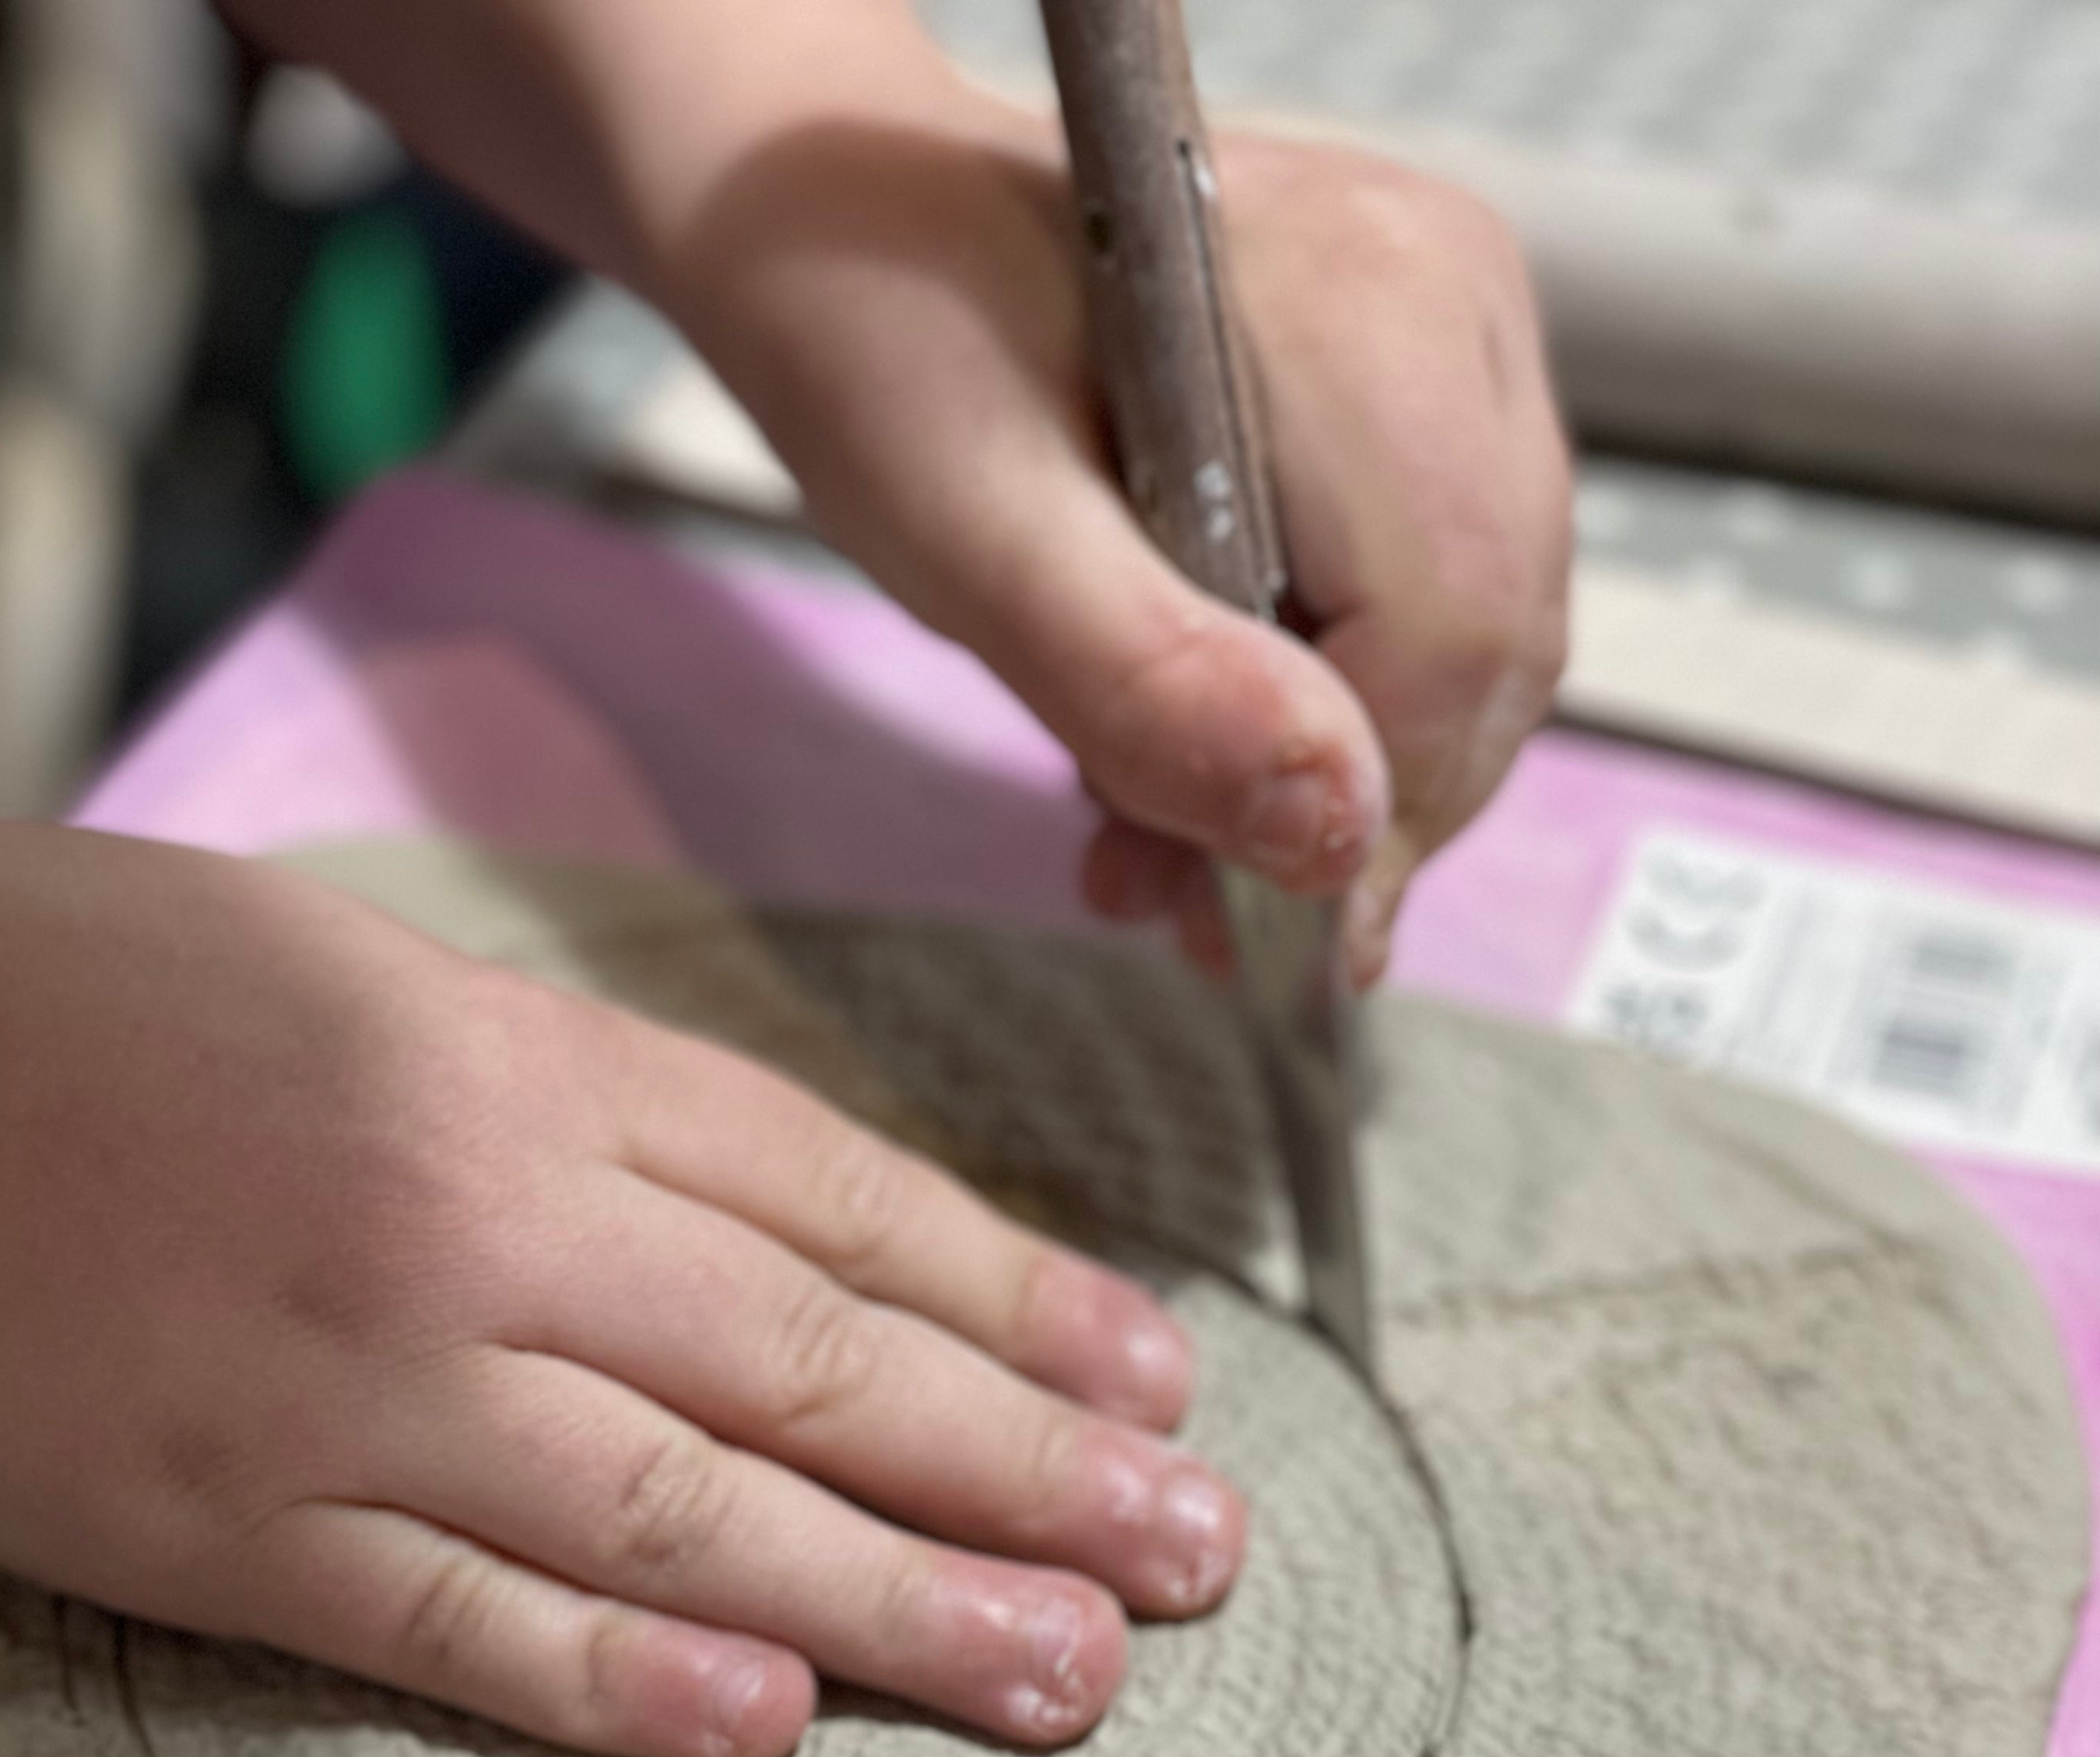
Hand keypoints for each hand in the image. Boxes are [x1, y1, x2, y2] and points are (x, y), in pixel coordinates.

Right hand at [0, 811, 1242, 1756]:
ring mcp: (344, 1388)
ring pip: (684, 1519)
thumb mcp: (355, 973)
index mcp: (505, 1058)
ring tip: (1068, 1671)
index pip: (833, 1197)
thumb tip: (786, 1233)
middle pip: (813, 1369)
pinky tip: (773, 1731)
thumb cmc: (66, 992)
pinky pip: (458, 1624)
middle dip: (1031, 1470)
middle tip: (1200, 1557)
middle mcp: (464, 1220)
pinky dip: (624, 1688)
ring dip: (897, 1608)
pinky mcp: (218, 1528)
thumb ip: (571, 1099)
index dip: (1020, 1301)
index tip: (1155, 1382)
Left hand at [666, 94, 1570, 984]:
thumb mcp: (970, 533)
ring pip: (1484, 651)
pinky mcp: (1433, 386)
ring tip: (1154, 833)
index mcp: (1361, 304)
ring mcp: (1459, 334)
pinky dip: (1327, 712)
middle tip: (1171, 895)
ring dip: (1329, 784)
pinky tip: (1198, 740)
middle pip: (1495, 653)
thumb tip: (1334, 834)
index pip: (1459, 636)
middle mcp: (1448, 295)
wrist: (849, 230)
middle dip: (1343, 816)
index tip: (1253, 936)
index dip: (1373, 819)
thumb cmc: (886, 339)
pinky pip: (1445, 606)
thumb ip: (1148, 686)